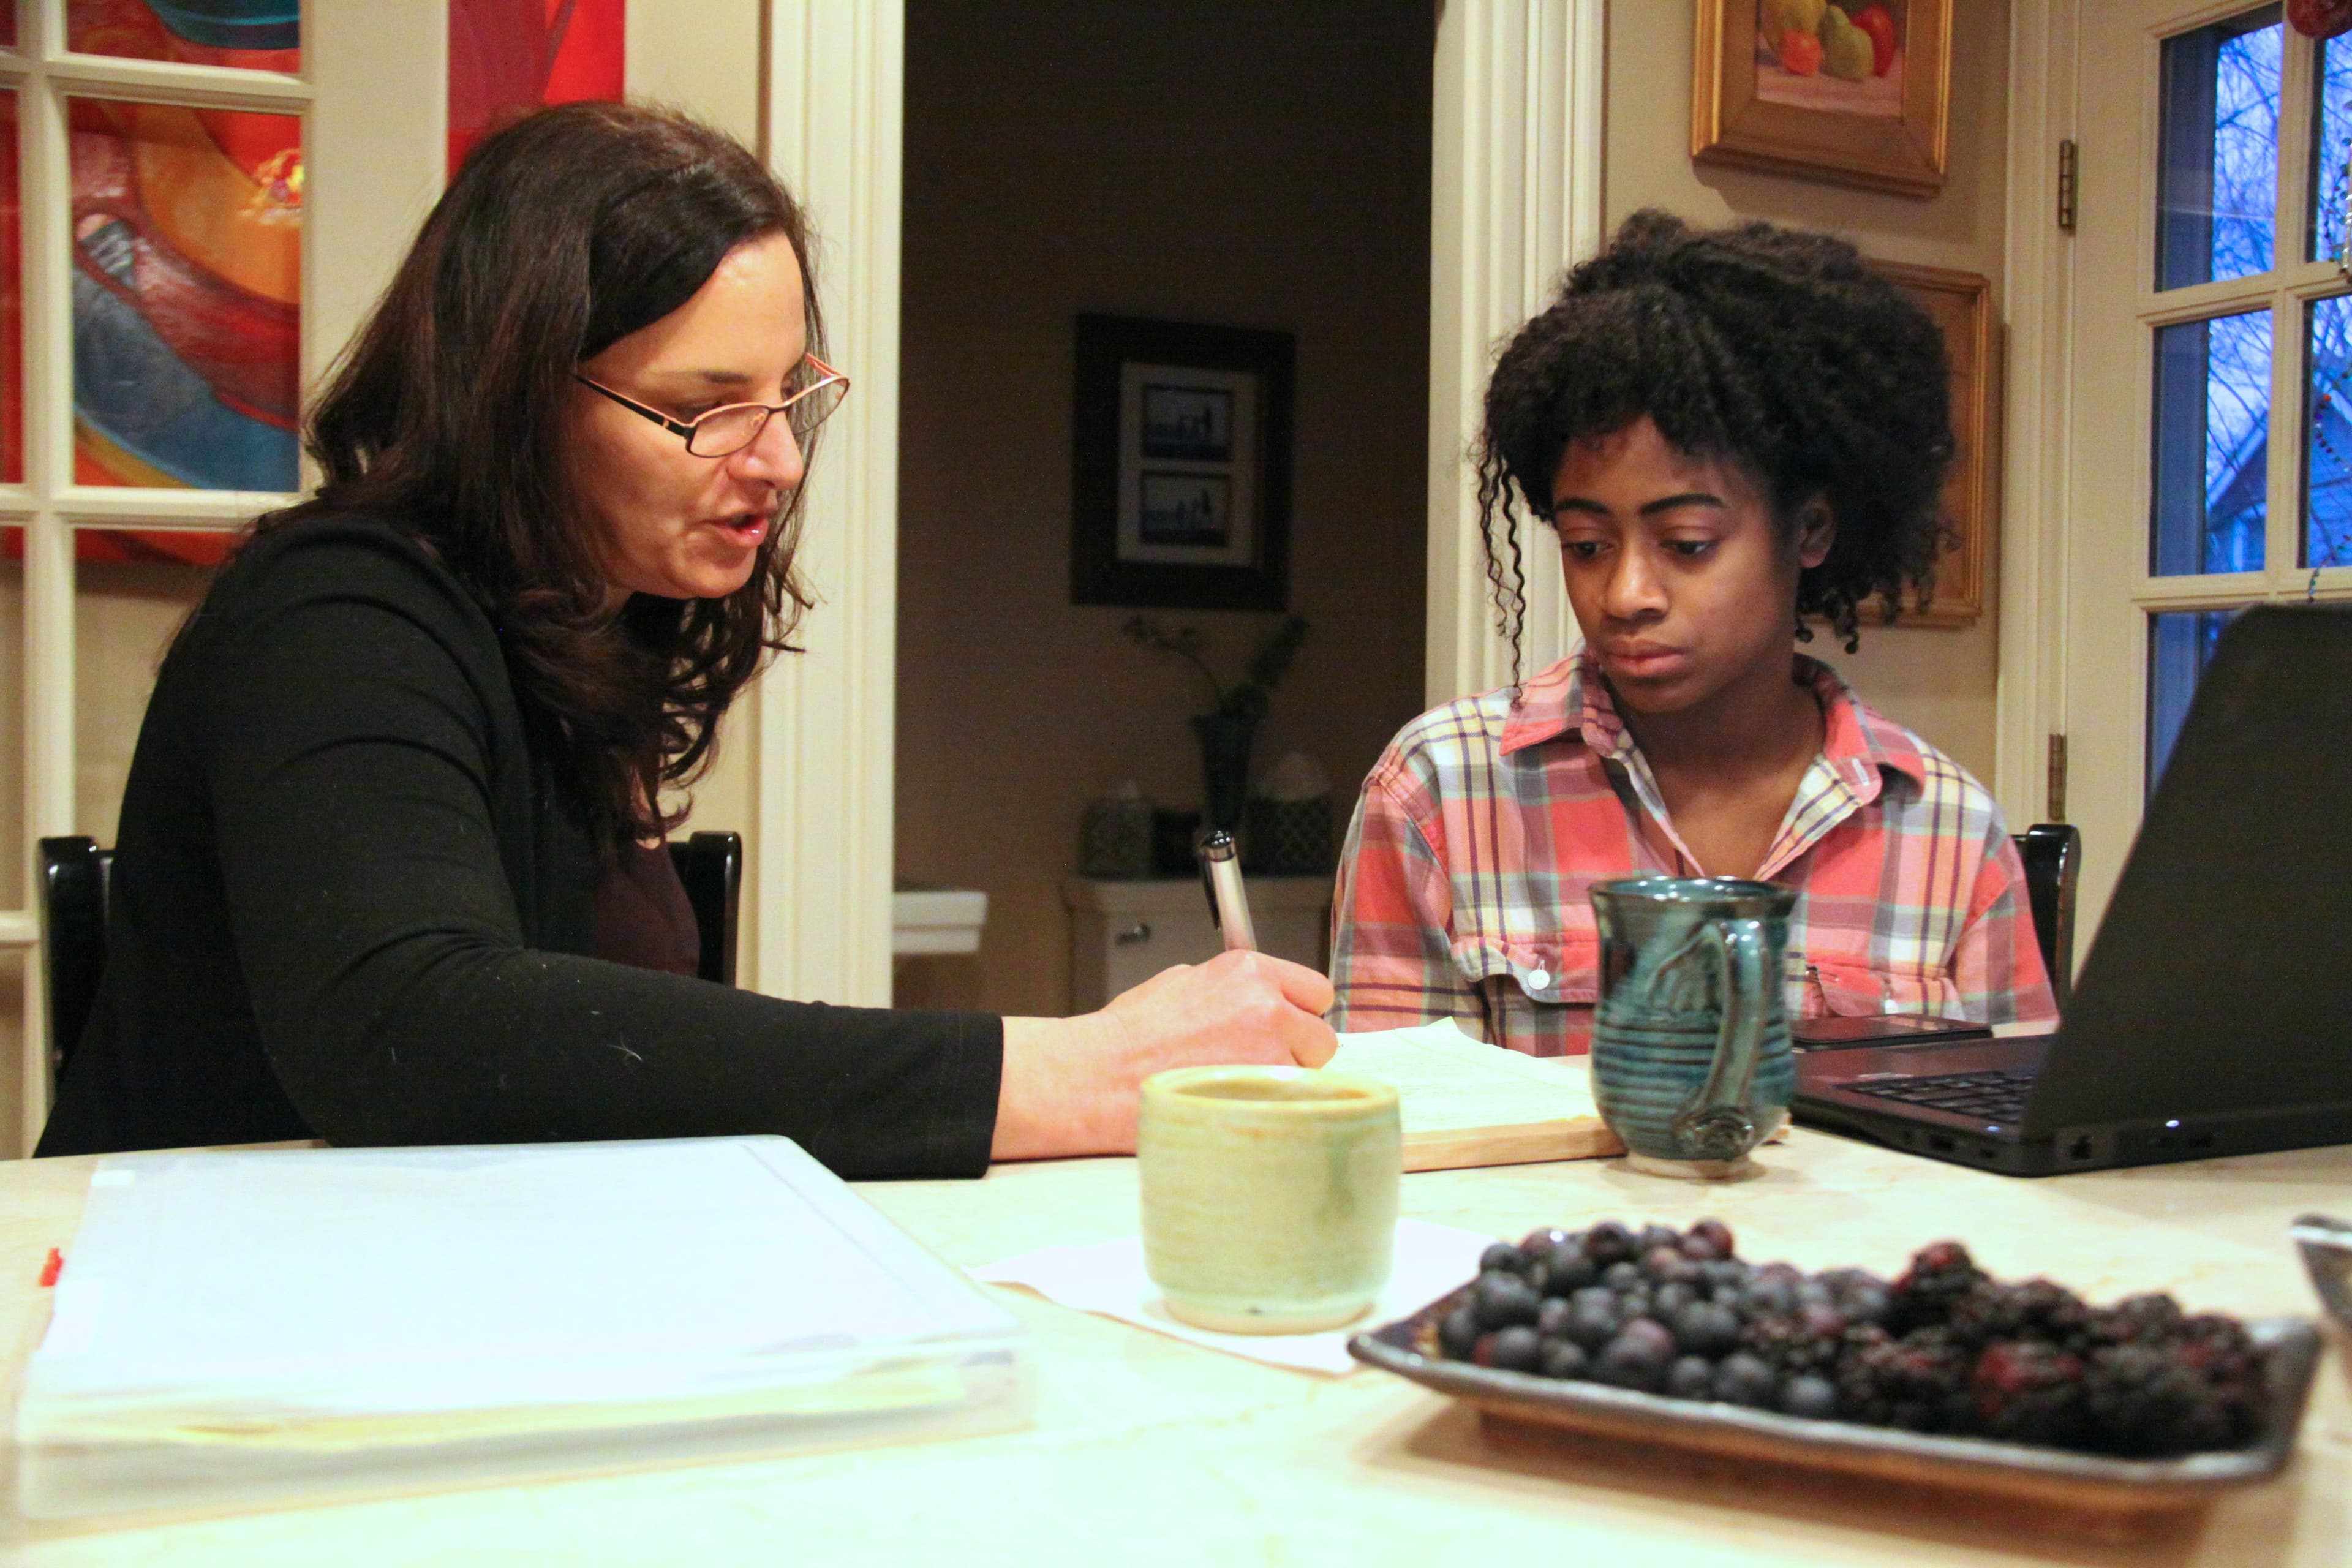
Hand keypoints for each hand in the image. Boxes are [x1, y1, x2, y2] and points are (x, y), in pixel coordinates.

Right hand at [992, 950, 1337, 1160]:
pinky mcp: (1261, 1095)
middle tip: (1259, 1064)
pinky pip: (1288, 1106)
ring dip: (1284, 1083)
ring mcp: (1268, 1053)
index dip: (1301, 1013)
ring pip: (1308, 1077)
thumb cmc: (1131, 1034)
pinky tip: (1234, 1105)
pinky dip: (1269, 1109)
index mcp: (1248, 972)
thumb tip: (1258, 999)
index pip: (1315, 991)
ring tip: (1238, 1087)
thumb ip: (1233, 989)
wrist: (1100, 1073)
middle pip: (1321, 1036)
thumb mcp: (1183, 983)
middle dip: (1297, 1052)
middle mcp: (1267, 1006)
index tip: (1289, 1027)